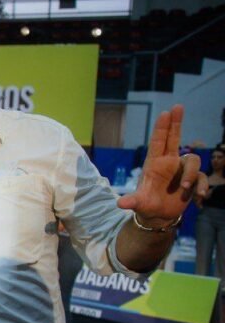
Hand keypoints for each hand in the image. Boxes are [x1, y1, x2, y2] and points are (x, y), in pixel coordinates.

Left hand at [117, 105, 202, 225]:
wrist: (159, 216)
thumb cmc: (146, 205)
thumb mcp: (139, 204)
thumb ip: (133, 202)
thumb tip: (121, 204)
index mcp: (155, 164)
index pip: (158, 141)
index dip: (162, 127)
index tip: (165, 112)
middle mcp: (170, 163)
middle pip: (174, 138)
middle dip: (176, 122)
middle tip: (178, 106)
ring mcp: (182, 171)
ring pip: (193, 162)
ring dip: (191, 174)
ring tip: (185, 188)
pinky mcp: (193, 181)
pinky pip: (202, 178)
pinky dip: (202, 187)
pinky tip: (198, 198)